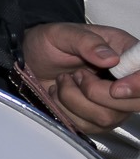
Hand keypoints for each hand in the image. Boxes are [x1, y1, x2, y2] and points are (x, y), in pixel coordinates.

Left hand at [23, 22, 139, 136]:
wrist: (29, 60)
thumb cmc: (48, 43)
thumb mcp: (61, 33)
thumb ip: (86, 41)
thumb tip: (110, 58)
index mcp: (126, 53)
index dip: (138, 86)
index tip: (116, 88)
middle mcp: (125, 80)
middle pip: (134, 103)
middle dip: (97, 93)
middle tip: (76, 75)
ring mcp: (114, 103)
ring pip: (108, 117)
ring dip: (75, 99)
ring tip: (63, 81)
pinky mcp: (97, 118)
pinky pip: (88, 126)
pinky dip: (66, 110)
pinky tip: (60, 94)